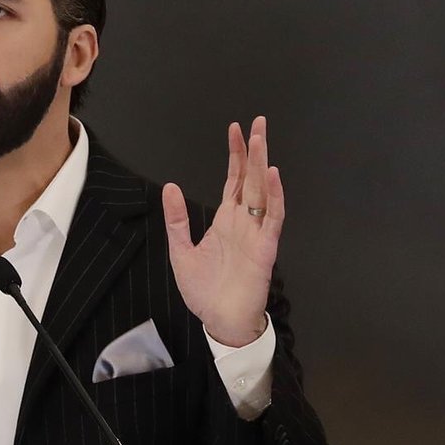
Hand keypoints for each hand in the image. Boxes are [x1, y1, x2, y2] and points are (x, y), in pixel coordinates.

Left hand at [161, 116, 282, 346]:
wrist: (220, 321)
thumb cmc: (204, 291)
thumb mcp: (181, 251)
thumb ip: (177, 220)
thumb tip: (169, 187)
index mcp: (226, 220)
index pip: (234, 179)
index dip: (236, 154)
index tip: (235, 129)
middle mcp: (243, 221)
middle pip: (251, 178)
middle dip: (255, 150)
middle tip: (258, 122)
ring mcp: (256, 232)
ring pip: (263, 192)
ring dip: (263, 166)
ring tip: (262, 140)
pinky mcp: (265, 248)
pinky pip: (273, 218)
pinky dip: (275, 197)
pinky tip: (272, 177)